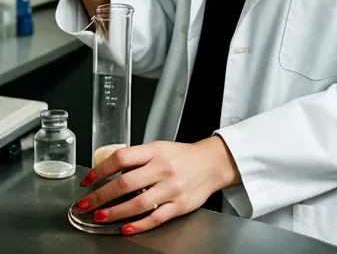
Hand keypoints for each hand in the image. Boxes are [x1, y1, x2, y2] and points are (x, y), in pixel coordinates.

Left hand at [74, 137, 240, 235]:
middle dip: (101, 196)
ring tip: (100, 217)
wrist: (211, 163)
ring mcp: (171, 188)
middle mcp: (162, 168)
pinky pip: (155, 217)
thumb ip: (138, 158)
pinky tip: (125, 228)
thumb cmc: (182, 156)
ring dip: (115, 213)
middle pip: (125, 183)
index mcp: (155, 151)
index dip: (101, 170)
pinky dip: (138, 225)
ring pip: (138, 204)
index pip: (122, 158)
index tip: (88, 180)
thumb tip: (110, 171)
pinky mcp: (179, 205)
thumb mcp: (159, 148)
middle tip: (85, 205)